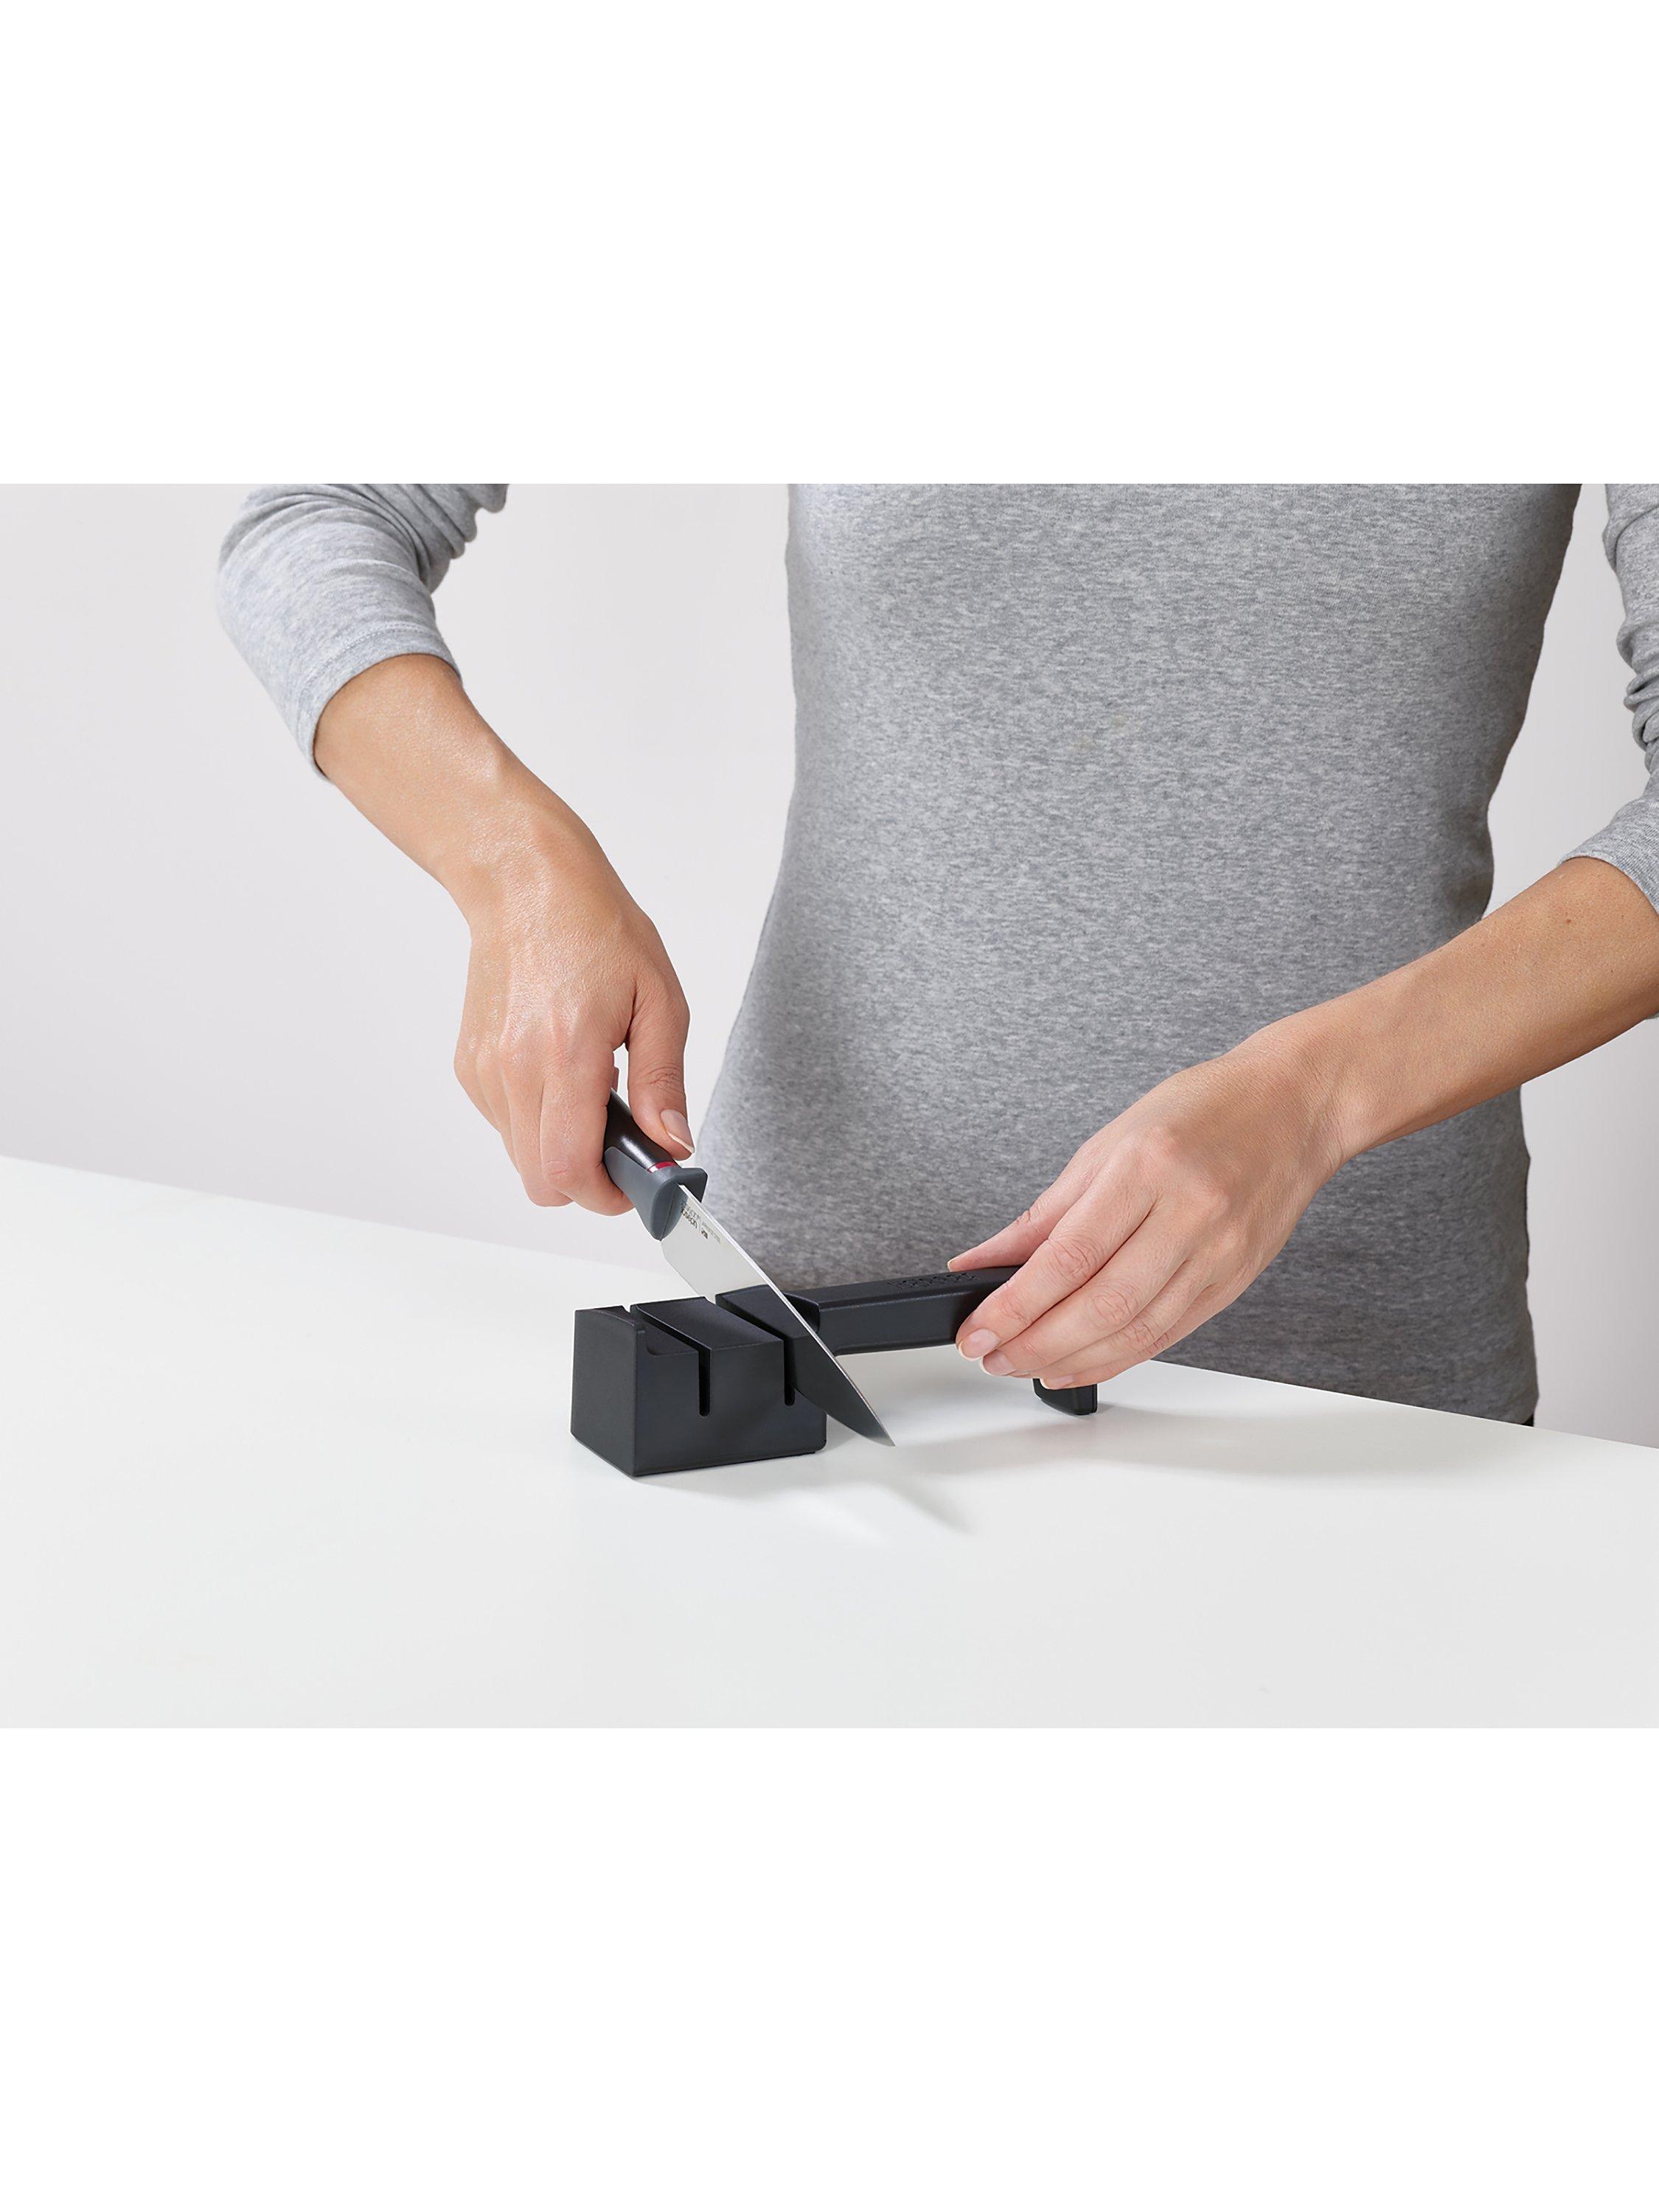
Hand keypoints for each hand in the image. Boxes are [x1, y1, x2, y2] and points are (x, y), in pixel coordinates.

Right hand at [451, 824, 691, 1212]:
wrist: (524, 885)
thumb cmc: (595, 929)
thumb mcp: (659, 999)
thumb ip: (664, 1080)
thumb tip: (672, 1143)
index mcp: (566, 1053)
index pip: (567, 1169)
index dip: (604, 1196)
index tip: (634, 1185)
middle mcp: (514, 1068)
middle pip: (540, 1179)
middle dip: (586, 1181)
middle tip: (621, 1145)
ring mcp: (484, 1070)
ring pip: (520, 1156)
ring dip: (561, 1148)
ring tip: (594, 1093)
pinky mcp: (469, 1066)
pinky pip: (505, 1125)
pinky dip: (537, 1121)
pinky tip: (563, 1075)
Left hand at [948, 1034, 1347, 1387]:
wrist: (1296, 1107)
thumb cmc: (1204, 1111)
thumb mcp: (1109, 1143)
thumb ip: (1045, 1213)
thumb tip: (984, 1261)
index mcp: (1147, 1166)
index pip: (1068, 1256)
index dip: (1015, 1305)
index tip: (976, 1329)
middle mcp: (1189, 1212)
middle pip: (1102, 1304)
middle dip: (1035, 1343)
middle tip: (989, 1356)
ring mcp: (1219, 1253)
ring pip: (1136, 1332)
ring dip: (1070, 1360)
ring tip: (1023, 1366)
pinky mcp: (1234, 1282)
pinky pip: (1167, 1336)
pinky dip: (1115, 1359)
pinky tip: (1076, 1364)